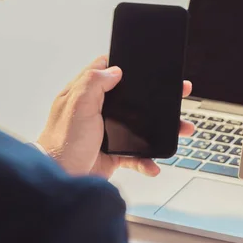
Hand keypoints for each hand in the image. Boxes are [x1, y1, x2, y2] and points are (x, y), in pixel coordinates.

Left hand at [37, 56, 194, 177]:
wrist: (61, 179)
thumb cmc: (61, 143)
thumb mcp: (76, 106)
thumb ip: (93, 83)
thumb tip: (113, 70)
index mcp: (85, 95)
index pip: (106, 71)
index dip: (125, 65)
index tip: (145, 64)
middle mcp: (97, 111)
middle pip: (132, 98)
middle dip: (156, 98)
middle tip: (177, 92)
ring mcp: (107, 133)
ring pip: (140, 126)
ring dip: (161, 129)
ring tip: (181, 128)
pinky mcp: (113, 154)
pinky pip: (137, 155)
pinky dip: (147, 160)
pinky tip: (153, 164)